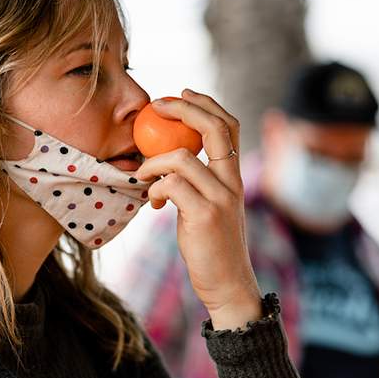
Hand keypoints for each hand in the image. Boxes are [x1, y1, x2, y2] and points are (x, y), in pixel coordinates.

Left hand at [133, 89, 261, 329]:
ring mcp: (220, 198)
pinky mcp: (204, 215)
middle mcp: (232, 182)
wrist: (227, 284)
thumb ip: (196, 180)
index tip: (180, 94)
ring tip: (144, 177)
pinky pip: (172, 185)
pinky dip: (155, 188)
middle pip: (214, 128)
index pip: (229, 124)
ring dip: (153, 162)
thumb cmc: (211, 244)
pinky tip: (153, 203)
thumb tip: (164, 157)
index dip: (205, 103)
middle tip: (156, 106)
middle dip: (182, 109)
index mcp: (234, 176)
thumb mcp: (208, 205)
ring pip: (182, 157)